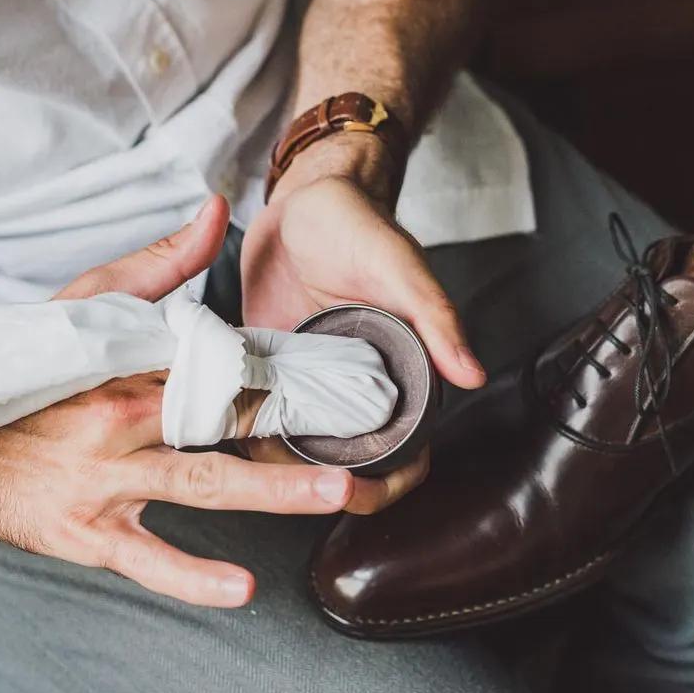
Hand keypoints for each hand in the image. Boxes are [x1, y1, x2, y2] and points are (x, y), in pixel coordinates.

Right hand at [0, 197, 354, 606]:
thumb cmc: (27, 369)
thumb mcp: (85, 300)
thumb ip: (160, 261)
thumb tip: (216, 209)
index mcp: (128, 365)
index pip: (215, 364)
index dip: (277, 371)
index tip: (334, 378)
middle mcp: (122, 423)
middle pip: (220, 422)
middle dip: (291, 429)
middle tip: (362, 432)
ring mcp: (105, 482)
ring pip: (199, 485)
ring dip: (270, 491)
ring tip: (333, 493)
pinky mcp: (86, 532)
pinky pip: (146, 558)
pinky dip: (191, 576)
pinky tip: (241, 589)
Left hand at [241, 137, 485, 513]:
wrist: (304, 200)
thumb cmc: (360, 227)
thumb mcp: (399, 268)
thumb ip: (435, 318)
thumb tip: (471, 375)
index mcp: (397, 372)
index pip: (404, 448)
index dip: (385, 481)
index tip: (353, 492)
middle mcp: (352, 384)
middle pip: (345, 458)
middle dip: (320, 484)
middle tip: (286, 491)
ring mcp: (307, 377)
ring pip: (298, 442)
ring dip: (278, 461)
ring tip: (248, 465)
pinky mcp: (268, 362)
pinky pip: (259, 408)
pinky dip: (245, 424)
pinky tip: (221, 430)